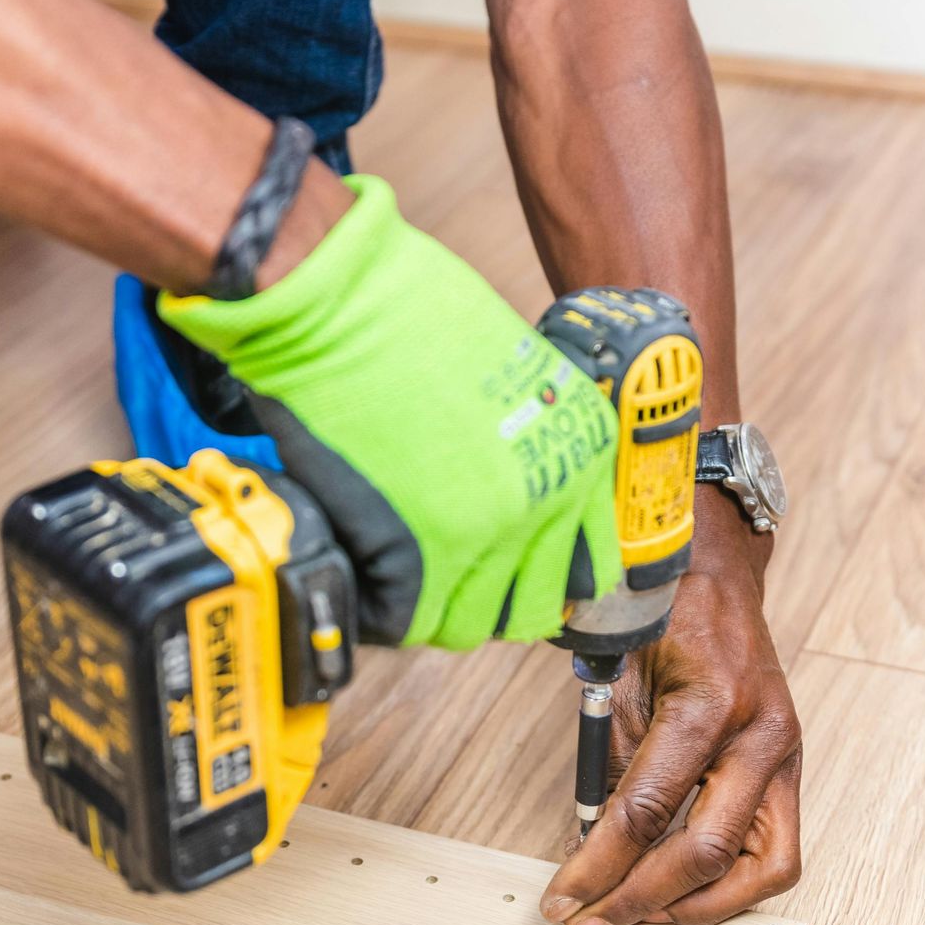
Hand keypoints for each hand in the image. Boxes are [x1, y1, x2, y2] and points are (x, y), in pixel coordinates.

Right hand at [159, 174, 621, 651]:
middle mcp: (548, 499)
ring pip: (468, 624)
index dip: (542, 573)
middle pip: (531, 605)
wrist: (338, 299)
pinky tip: (365, 564)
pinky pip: (403, 621)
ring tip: (398, 568)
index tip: (511, 573)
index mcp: (581, 452)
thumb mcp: (512, 367)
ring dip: (433, 607)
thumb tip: (508, 489)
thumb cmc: (407, 311)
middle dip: (487, 598)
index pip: (586, 560)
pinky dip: (380, 605)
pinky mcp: (419, 556)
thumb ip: (526, 438)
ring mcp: (487, 534)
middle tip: (445, 576)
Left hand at [540, 490, 801, 924]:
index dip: (598, 865)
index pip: (648, 810)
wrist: (717, 570)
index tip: (560, 897)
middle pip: (705, 851)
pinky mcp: (790, 770)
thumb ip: (612, 764)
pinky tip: (680, 890)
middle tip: (588, 920)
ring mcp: (786, 755)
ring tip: (637, 914)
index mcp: (712, 701)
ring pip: (761, 868)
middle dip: (639, 898)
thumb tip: (591, 846)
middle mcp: (762, 734)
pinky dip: (729, 883)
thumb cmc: (664, 614)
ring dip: (696, 904)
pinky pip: (773, 853)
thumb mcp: (618, 678)